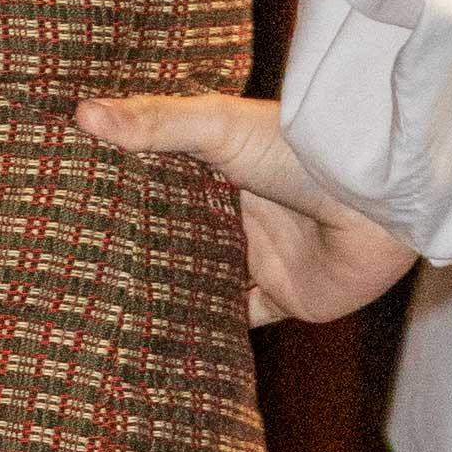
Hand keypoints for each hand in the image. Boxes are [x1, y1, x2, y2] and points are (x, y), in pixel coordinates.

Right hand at [77, 88, 419, 327]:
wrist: (374, 200)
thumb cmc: (302, 150)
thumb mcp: (219, 126)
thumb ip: (155, 124)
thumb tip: (81, 114)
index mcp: (225, 168)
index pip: (167, 180)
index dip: (127, 189)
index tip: (77, 199)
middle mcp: (244, 213)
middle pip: (184, 233)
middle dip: (144, 246)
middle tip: (80, 261)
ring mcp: (266, 256)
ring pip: (207, 278)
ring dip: (173, 290)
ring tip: (109, 306)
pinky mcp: (288, 298)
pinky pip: (242, 319)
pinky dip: (213, 328)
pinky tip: (169, 338)